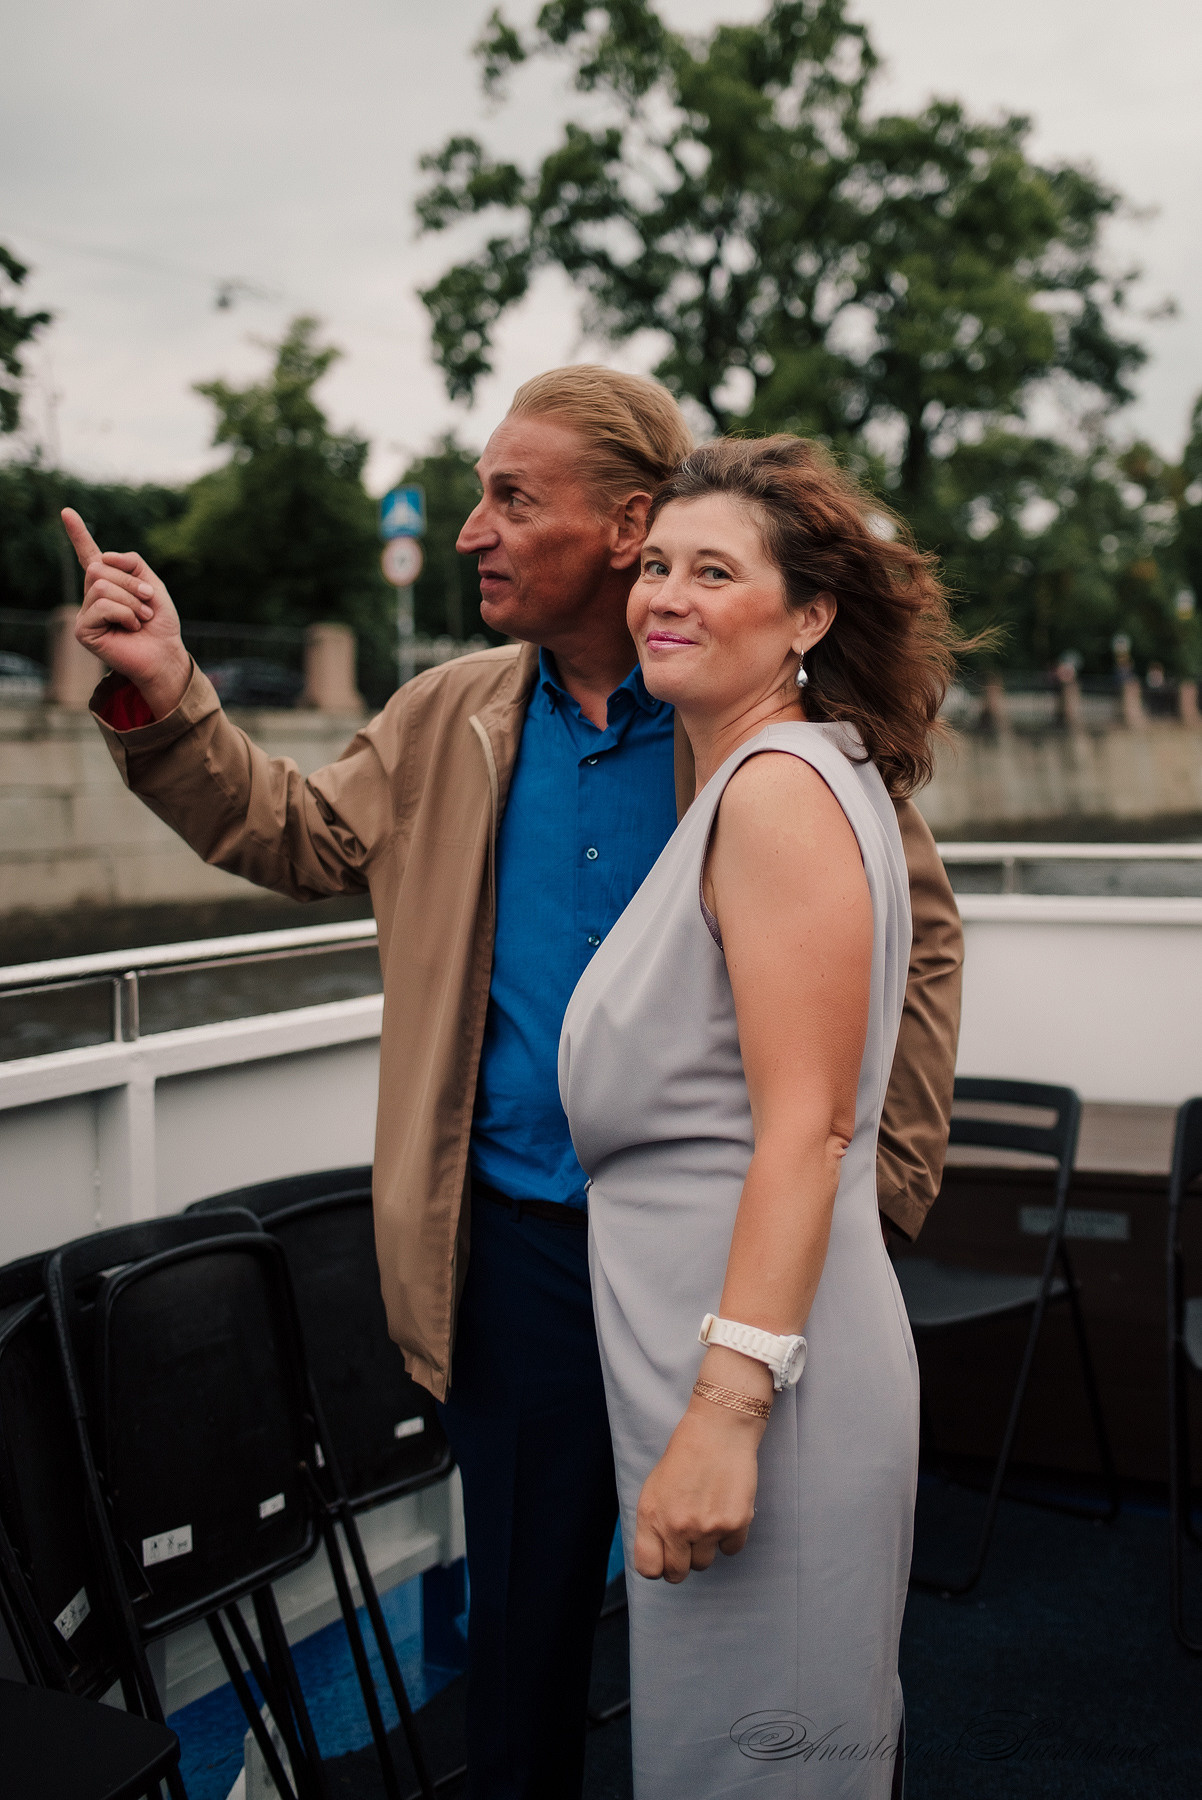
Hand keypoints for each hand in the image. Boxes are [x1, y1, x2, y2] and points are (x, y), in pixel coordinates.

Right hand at [62, 508, 191, 718]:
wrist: (165, 653)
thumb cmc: (160, 623)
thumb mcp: (153, 584)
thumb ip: (132, 563)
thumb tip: (103, 556)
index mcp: (108, 582)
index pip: (89, 554)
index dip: (78, 534)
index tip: (66, 512)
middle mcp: (92, 595)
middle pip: (99, 568)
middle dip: (130, 582)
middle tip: (147, 602)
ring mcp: (85, 612)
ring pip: (101, 586)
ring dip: (131, 600)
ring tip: (141, 618)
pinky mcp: (83, 629)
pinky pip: (102, 605)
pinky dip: (124, 614)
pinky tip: (131, 628)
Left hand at [633, 1383, 764, 1583]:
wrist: (718, 1432)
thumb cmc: (684, 1456)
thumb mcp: (654, 1489)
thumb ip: (653, 1524)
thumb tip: (658, 1557)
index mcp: (651, 1517)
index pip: (648, 1569)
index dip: (657, 1566)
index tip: (663, 1557)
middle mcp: (677, 1527)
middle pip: (677, 1574)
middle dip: (681, 1562)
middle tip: (687, 1542)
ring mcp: (707, 1528)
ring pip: (704, 1563)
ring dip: (705, 1548)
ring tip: (706, 1517)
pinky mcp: (735, 1524)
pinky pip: (731, 1550)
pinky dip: (729, 1537)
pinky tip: (725, 1512)